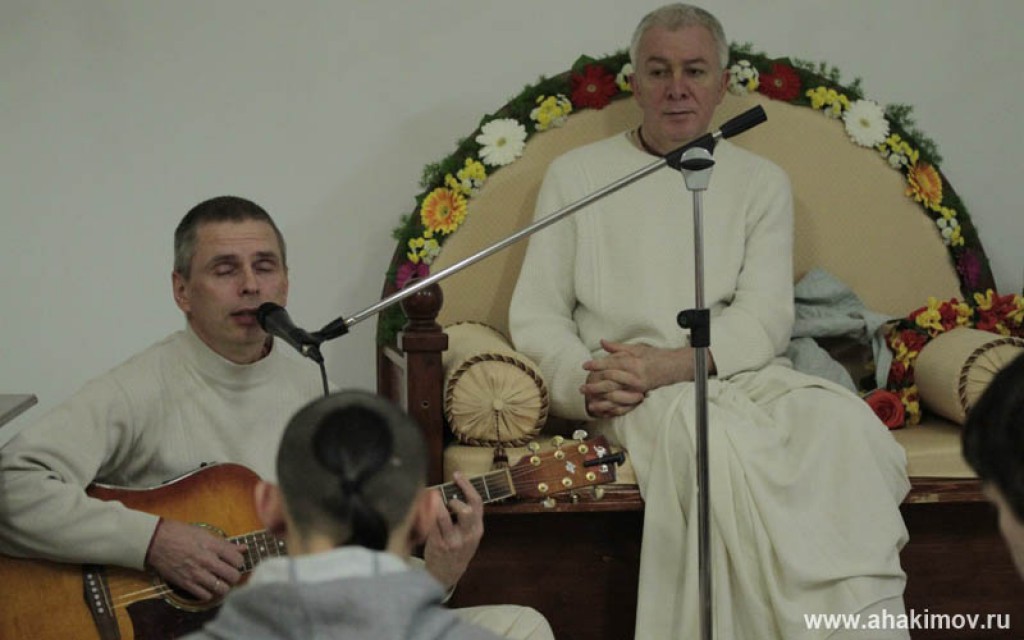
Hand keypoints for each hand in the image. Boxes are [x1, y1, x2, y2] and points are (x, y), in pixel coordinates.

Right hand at [146, 519, 246, 600]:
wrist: (156, 541)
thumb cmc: (180, 533)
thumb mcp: (205, 533)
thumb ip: (225, 543)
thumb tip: (243, 548)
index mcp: (213, 546)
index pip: (238, 560)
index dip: (239, 563)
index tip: (235, 563)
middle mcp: (207, 560)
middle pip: (233, 576)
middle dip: (234, 576)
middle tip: (230, 574)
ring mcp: (196, 573)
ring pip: (221, 589)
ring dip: (223, 587)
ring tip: (220, 582)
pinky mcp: (185, 583)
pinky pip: (205, 596)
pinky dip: (208, 594)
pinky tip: (207, 587)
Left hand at [423, 472, 483, 589]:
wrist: (448, 573)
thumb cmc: (458, 550)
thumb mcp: (470, 535)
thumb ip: (468, 517)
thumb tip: (455, 491)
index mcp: (477, 529)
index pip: (477, 503)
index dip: (467, 486)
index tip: (457, 475)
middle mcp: (467, 535)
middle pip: (466, 509)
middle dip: (455, 498)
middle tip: (447, 495)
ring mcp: (453, 541)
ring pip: (444, 517)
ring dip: (436, 504)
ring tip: (432, 498)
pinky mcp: (438, 544)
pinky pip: (431, 525)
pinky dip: (426, 513)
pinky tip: (422, 507)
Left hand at [581, 339, 700, 417]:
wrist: (672, 368)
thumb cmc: (654, 356)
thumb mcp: (636, 348)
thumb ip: (617, 347)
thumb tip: (602, 342)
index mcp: (632, 362)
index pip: (610, 363)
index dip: (596, 365)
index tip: (585, 366)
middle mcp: (634, 376)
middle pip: (610, 381)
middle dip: (594, 385)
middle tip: (581, 387)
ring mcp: (637, 388)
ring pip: (615, 394)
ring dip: (600, 398)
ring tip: (588, 399)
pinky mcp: (640, 396)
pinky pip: (623, 404)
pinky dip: (611, 407)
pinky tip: (602, 408)